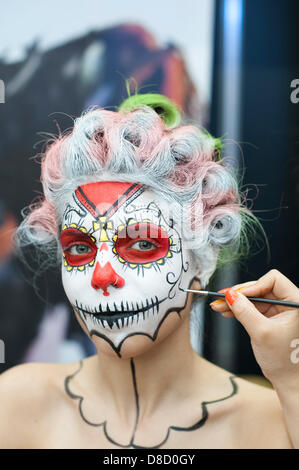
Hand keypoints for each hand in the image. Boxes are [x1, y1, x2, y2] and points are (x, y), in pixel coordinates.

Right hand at [209, 269, 298, 386]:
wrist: (289, 380)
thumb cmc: (284, 360)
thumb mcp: (261, 332)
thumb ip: (245, 311)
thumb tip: (230, 295)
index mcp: (297, 303)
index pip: (274, 280)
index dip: (254, 285)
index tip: (238, 295)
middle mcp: (290, 304)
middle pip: (261, 287)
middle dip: (241, 294)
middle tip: (222, 298)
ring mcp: (280, 310)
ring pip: (255, 297)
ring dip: (237, 301)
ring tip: (219, 306)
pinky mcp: (272, 317)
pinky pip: (254, 307)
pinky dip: (240, 309)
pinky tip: (227, 311)